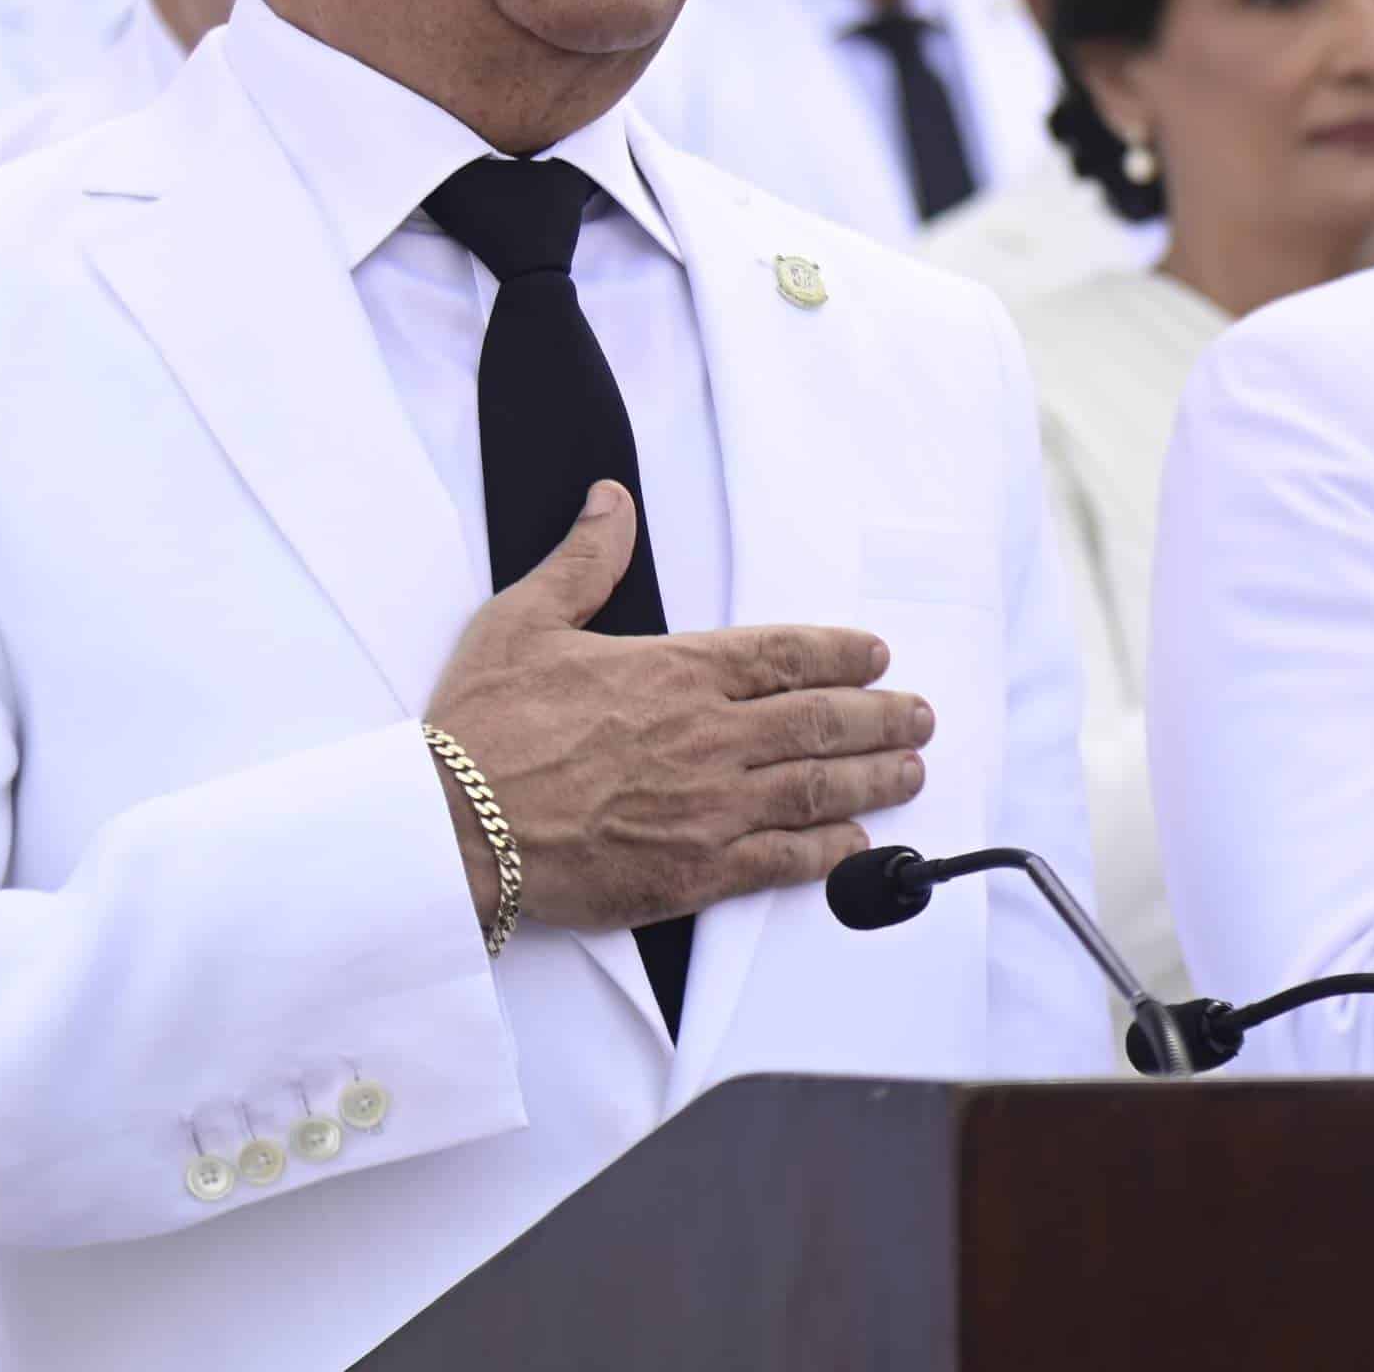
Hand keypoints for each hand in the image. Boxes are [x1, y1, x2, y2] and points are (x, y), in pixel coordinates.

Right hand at [424, 483, 933, 935]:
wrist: (453, 827)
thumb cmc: (484, 726)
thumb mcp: (524, 620)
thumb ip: (584, 561)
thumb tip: (611, 501)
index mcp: (678, 670)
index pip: (787, 654)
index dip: (844, 654)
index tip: (877, 656)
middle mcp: (710, 735)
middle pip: (824, 721)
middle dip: (883, 717)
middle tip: (920, 717)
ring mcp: (710, 807)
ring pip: (820, 789)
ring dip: (876, 779)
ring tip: (912, 774)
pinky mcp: (695, 871)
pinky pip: (784, 861)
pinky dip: (831, 852)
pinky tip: (859, 846)